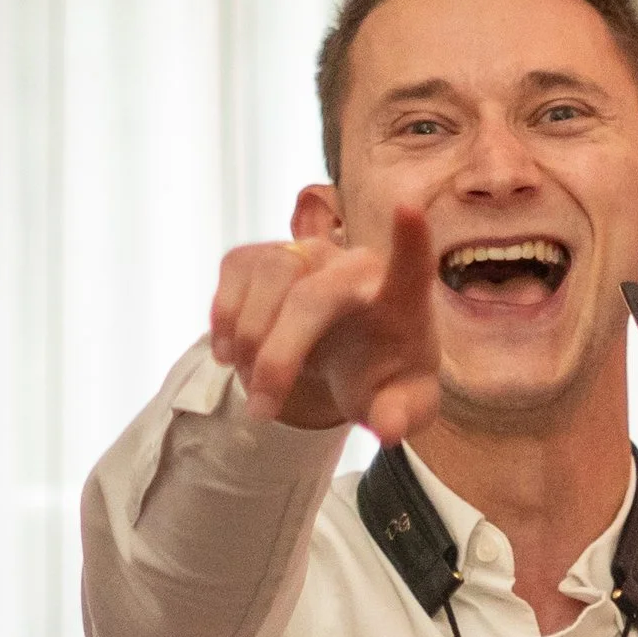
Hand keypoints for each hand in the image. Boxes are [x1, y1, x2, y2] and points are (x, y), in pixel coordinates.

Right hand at [210, 203, 440, 447]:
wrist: (344, 362)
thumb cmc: (382, 378)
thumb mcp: (400, 406)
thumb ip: (403, 416)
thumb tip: (390, 428)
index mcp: (401, 300)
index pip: (412, 265)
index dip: (410, 239)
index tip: (409, 208)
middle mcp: (354, 264)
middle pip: (313, 294)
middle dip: (281, 356)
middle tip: (264, 411)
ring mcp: (308, 253)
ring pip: (271, 274)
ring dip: (250, 338)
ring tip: (252, 387)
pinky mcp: (266, 254)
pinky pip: (236, 269)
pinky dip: (225, 316)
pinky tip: (230, 353)